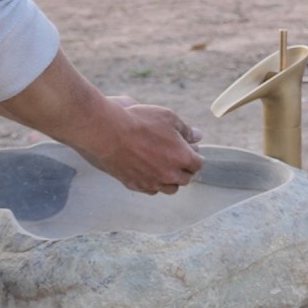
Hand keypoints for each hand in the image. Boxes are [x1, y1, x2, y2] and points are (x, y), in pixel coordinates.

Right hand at [78, 101, 203, 195]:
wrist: (109, 133)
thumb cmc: (140, 121)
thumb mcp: (168, 117)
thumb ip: (185, 130)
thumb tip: (197, 136)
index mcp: (182, 157)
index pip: (198, 164)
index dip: (195, 156)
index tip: (190, 149)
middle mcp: (169, 174)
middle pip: (186, 179)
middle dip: (185, 169)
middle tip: (178, 158)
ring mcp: (152, 183)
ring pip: (170, 189)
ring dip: (171, 179)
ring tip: (165, 168)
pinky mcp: (136, 185)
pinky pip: (151, 190)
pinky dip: (154, 183)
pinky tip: (149, 172)